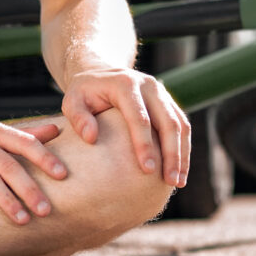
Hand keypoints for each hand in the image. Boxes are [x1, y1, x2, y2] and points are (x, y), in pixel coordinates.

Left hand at [61, 67, 189, 186]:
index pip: (140, 118)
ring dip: (182, 154)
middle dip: (172, 153)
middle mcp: (149, 86)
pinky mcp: (168, 102)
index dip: (145, 145)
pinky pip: (182, 126)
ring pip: (180, 124)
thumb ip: (77, 117)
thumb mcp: (71, 100)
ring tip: (178, 182)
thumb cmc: (84, 93)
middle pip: (168, 122)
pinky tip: (179, 170)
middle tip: (170, 182)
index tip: (147, 170)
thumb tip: (91, 138)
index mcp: (126, 84)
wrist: (100, 74)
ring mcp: (162, 93)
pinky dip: (183, 148)